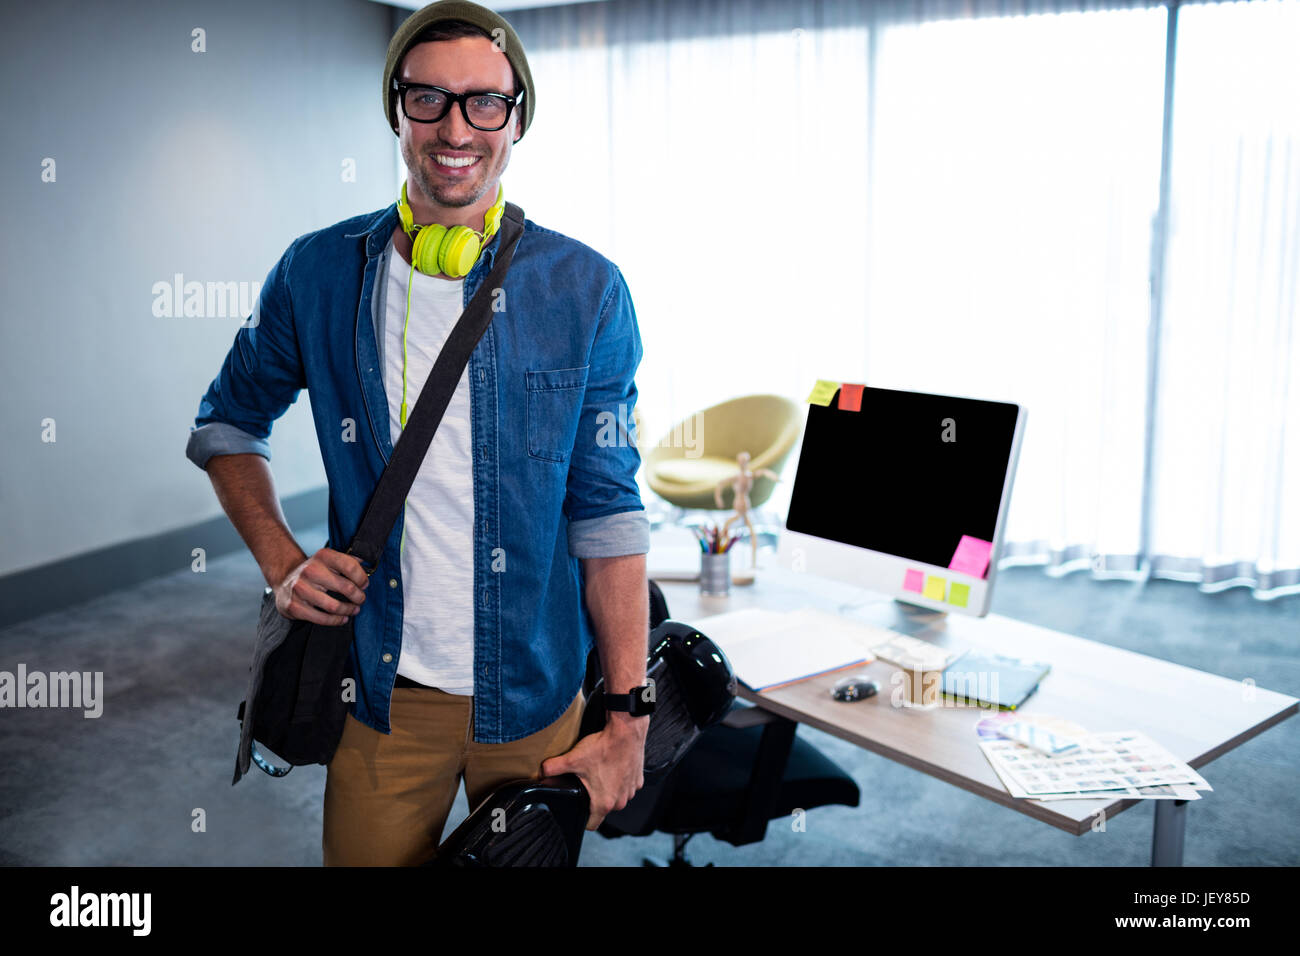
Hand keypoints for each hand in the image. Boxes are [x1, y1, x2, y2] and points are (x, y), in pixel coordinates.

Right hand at [274, 547, 368, 625]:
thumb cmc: (314, 572)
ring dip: (348, 610)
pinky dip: (336, 621)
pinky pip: (322, 618)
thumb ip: (348, 560)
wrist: (284, 580)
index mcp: (323, 556)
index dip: (362, 578)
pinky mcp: (294, 606)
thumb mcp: (329, 561)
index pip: (350, 566)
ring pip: (334, 606)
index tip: (364, 585)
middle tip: (360, 600)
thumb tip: (368, 563)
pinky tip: (342, 619)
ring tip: (354, 610)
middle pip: (346, 587)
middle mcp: (310, 570)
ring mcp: (300, 589)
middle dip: (358, 597)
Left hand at [541, 713, 646, 829]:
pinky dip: (620, 779)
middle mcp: (620, 801)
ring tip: (600, 772)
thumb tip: (541, 772)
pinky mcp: (638, 780)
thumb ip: (552, 768)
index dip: (582, 820)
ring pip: (616, 797)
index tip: (578, 810)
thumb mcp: (573, 759)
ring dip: (609, 789)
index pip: (591, 824)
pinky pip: (626, 786)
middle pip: (603, 809)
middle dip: (594, 799)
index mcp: (604, 803)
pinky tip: (613, 767)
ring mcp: (631, 791)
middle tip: (586, 782)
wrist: (626, 732)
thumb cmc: (603, 747)